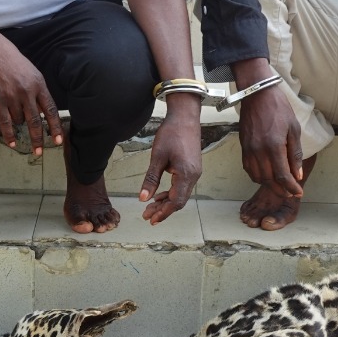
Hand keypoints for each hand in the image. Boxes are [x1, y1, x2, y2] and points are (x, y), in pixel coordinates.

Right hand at [0, 27, 63, 155]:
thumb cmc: (9, 58)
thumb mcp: (29, 70)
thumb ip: (37, 89)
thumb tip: (43, 108)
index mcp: (38, 83)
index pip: (50, 109)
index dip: (55, 127)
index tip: (59, 140)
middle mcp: (27, 91)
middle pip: (36, 121)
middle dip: (39, 139)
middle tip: (40, 152)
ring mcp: (12, 96)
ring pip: (19, 121)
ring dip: (18, 123)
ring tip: (12, 111)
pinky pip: (6, 122)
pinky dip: (9, 135)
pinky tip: (12, 143)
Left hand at [139, 106, 201, 223]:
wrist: (185, 117)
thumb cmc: (172, 133)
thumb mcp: (157, 157)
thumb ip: (151, 179)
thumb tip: (143, 198)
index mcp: (186, 174)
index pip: (176, 201)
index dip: (163, 212)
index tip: (151, 219)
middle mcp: (193, 176)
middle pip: (179, 201)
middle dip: (163, 210)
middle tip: (147, 216)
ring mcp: (194, 173)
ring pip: (180, 195)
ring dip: (166, 202)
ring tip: (150, 207)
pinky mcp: (192, 169)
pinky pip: (182, 187)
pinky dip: (171, 193)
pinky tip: (159, 195)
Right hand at [236, 77, 303, 197]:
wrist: (257, 94)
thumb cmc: (278, 108)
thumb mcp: (293, 129)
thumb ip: (295, 154)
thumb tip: (297, 174)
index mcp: (274, 146)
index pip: (282, 175)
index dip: (291, 187)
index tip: (299, 193)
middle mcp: (259, 151)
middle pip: (269, 180)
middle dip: (280, 190)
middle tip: (290, 193)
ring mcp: (249, 150)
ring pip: (257, 177)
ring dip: (268, 185)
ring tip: (279, 186)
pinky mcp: (243, 148)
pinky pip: (249, 169)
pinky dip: (257, 177)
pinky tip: (266, 175)